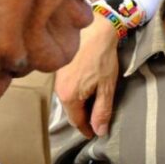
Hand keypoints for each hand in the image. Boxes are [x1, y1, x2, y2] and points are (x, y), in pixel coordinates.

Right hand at [52, 15, 119, 137]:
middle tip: (95, 122)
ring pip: (68, 100)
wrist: (94, 29)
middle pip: (71, 112)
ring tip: (93, 106)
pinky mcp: (60, 70)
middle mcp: (59, 90)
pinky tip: (86, 90)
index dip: (87, 130)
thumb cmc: (102, 57)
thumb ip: (102, 111)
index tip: (94, 134)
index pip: (77, 122)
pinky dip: (76, 94)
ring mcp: (58, 79)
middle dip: (83, 118)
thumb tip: (99, 131)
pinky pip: (67, 89)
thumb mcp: (106, 87)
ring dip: (79, 105)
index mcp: (70, 97)